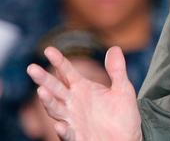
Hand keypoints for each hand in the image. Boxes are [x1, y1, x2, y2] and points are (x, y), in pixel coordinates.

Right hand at [26, 46, 142, 140]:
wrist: (127, 138)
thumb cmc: (122, 114)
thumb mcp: (123, 89)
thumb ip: (117, 70)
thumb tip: (115, 48)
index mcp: (82, 89)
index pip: (67, 72)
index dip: (59, 61)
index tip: (49, 50)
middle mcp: (73, 103)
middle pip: (55, 89)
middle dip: (44, 79)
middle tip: (32, 68)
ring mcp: (73, 120)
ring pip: (56, 109)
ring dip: (48, 101)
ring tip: (41, 92)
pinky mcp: (77, 136)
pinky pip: (68, 133)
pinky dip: (63, 130)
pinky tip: (60, 125)